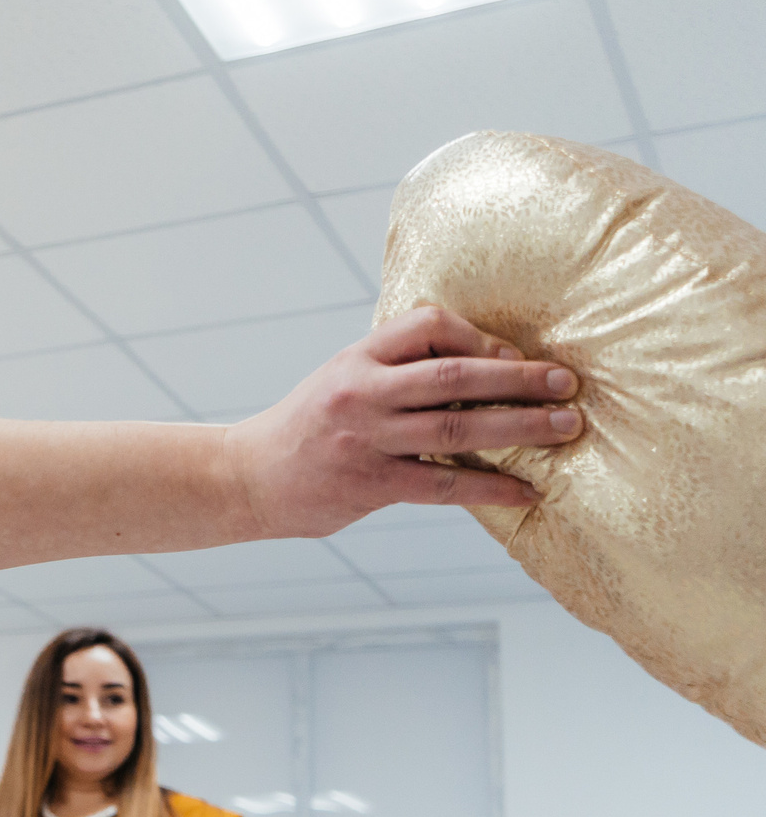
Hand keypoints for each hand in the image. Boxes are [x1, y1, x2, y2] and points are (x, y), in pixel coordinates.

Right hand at [227, 305, 580, 538]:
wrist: (247, 478)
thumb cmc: (308, 426)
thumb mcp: (341, 379)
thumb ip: (396, 370)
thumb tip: (480, 364)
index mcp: (356, 359)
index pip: (428, 325)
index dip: (479, 336)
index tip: (513, 355)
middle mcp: (361, 393)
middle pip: (455, 375)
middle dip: (521, 379)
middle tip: (568, 384)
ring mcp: (365, 440)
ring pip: (458, 427)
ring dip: (521, 427)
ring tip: (565, 429)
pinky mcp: (370, 484)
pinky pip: (445, 483)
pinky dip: (492, 487)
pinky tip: (527, 492)